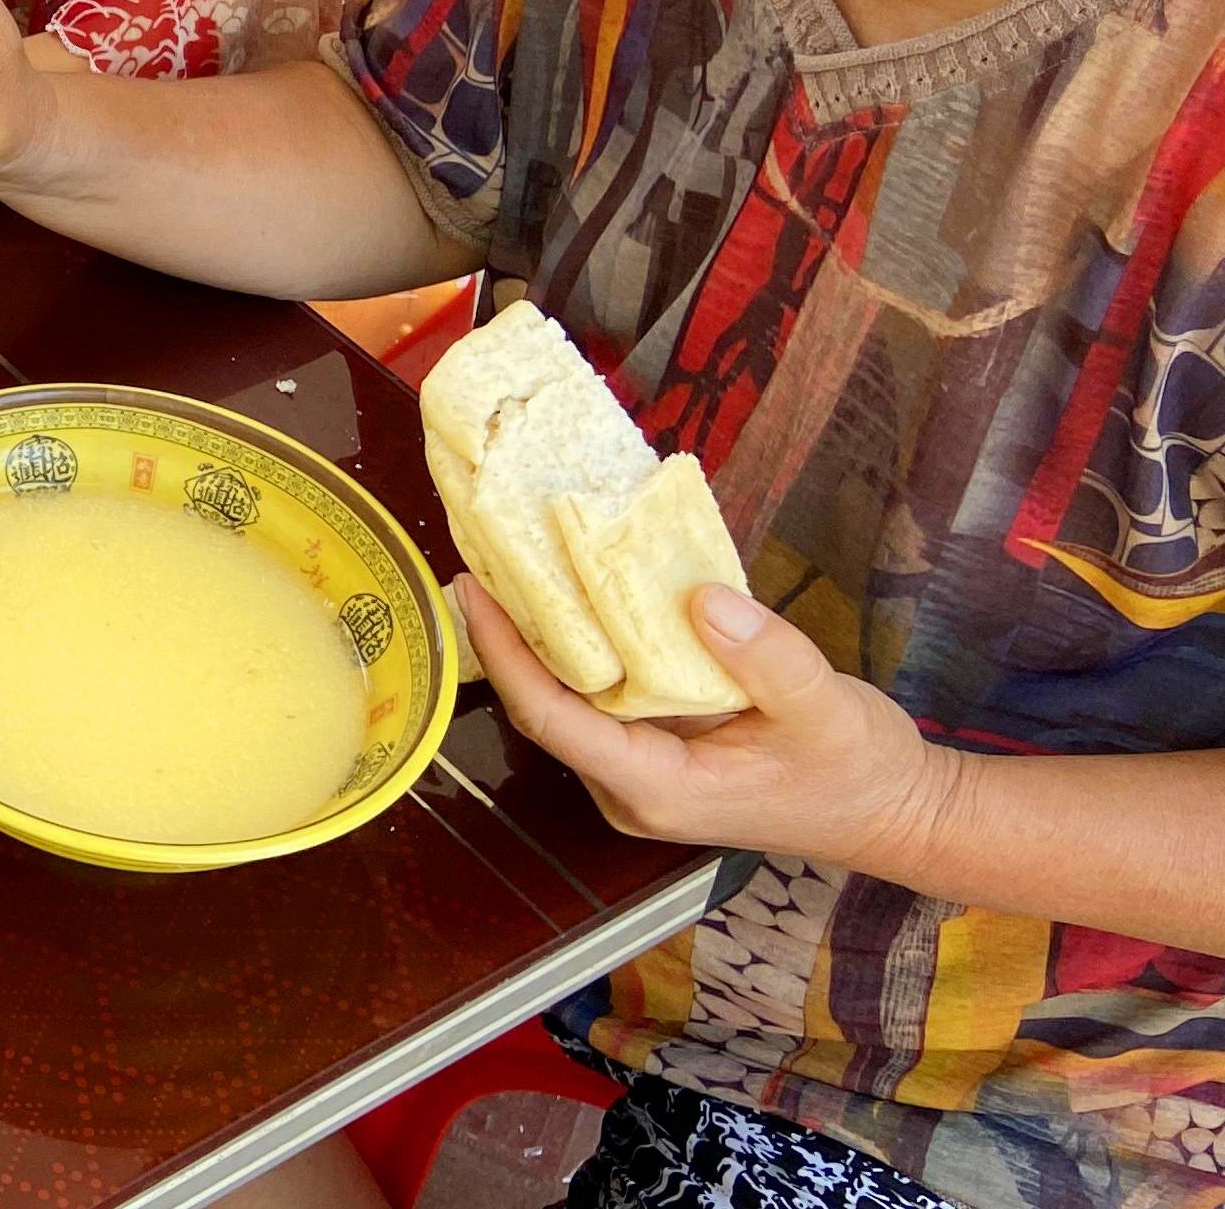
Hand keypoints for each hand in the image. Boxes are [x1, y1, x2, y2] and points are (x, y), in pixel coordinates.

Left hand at [457, 575, 959, 871]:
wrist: (897, 814)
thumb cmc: (861, 772)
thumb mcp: (825, 707)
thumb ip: (764, 657)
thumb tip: (700, 599)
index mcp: (657, 789)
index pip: (552, 719)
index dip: (505, 654)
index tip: (472, 590)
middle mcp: (630, 789)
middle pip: (545, 707)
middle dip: (509, 636)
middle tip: (479, 556)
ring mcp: (638, 774)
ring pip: (568, 700)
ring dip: (541, 637)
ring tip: (510, 562)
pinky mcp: (654, 753)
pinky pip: (601, 696)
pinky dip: (584, 647)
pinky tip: (570, 593)